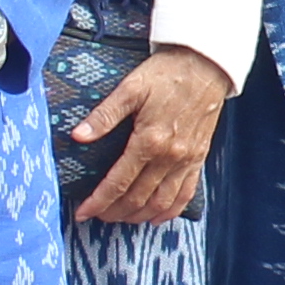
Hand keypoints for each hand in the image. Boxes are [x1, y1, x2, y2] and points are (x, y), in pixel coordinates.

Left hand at [68, 44, 234, 227]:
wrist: (207, 65)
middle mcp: (170, 156)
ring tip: (121, 218)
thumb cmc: (168, 73)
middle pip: (138, 197)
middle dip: (114, 212)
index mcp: (149, 140)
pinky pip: (186, 193)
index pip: (118, 182)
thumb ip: (104, 115)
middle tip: (98, 216)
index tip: (82, 212)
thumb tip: (78, 136)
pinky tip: (156, 217)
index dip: (98, 201)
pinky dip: (170, 211)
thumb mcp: (130, 87)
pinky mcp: (199, 158)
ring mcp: (187, 160)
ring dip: (139, 216)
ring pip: (161, 202)